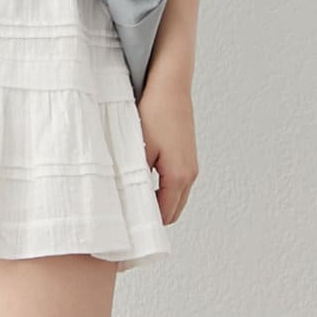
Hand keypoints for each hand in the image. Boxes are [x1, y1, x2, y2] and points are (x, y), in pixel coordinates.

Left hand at [137, 75, 198, 226]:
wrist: (170, 86)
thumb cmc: (154, 113)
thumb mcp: (138, 149)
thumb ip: (134, 179)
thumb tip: (125, 202)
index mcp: (178, 177)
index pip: (164, 216)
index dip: (146, 228)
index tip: (127, 231)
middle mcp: (190, 175)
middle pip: (172, 212)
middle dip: (153, 220)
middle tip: (128, 221)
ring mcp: (191, 166)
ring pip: (176, 199)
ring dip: (158, 204)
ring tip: (133, 203)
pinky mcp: (188, 157)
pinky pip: (177, 185)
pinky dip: (163, 191)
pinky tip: (143, 184)